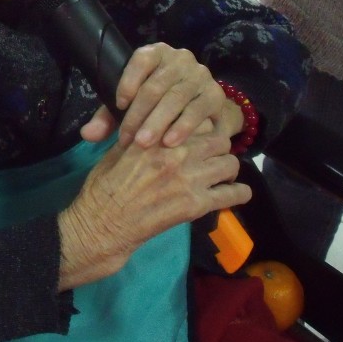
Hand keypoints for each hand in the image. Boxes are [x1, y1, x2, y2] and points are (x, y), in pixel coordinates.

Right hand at [58, 127, 250, 288]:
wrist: (104, 223)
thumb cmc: (103, 187)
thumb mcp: (116, 151)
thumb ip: (139, 136)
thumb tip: (153, 128)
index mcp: (156, 136)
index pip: (194, 119)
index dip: (198, 126)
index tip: (198, 135)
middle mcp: (177, 152)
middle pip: (218, 140)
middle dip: (218, 147)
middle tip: (212, 157)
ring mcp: (190, 178)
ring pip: (230, 163)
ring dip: (228, 168)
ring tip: (222, 175)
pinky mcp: (196, 204)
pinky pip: (232, 194)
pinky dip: (239, 193)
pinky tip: (237, 193)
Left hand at [79, 43, 242, 149]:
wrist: (196, 105)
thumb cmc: (154, 104)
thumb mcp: (129, 106)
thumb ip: (107, 118)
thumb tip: (86, 134)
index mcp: (155, 53)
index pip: (141, 59)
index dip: (128, 81)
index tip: (118, 106)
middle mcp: (180, 59)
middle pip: (156, 85)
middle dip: (139, 114)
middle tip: (128, 139)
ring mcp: (199, 75)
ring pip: (176, 98)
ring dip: (158, 122)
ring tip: (144, 144)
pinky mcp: (214, 94)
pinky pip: (198, 109)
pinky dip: (183, 126)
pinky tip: (170, 142)